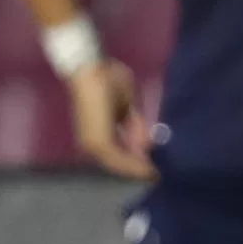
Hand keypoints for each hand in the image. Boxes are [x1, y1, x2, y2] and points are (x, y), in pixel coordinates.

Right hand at [67, 59, 155, 179]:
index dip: (140, 170)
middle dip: (135, 169)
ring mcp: (87, 141)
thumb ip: (137, 129)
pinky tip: (135, 153)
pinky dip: (122, 154)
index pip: (124, 163)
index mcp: (101, 141)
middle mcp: (91, 146)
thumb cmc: (110, 82)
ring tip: (147, 166)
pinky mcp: (87, 135)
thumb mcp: (129, 105)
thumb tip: (145, 149)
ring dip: (128, 163)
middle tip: (155, 174)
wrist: (86, 68)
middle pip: (117, 165)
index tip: (156, 175)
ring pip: (112, 160)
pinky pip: (107, 152)